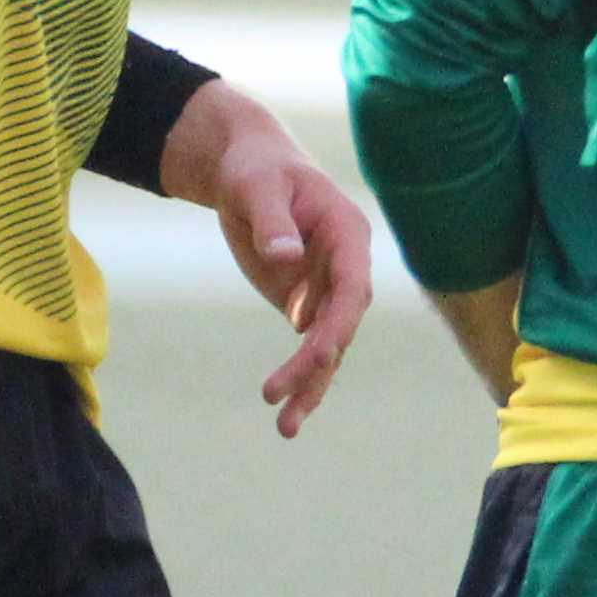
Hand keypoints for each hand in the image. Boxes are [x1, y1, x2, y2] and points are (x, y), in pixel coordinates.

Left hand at [163, 81, 373, 435]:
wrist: (244, 168)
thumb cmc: (255, 168)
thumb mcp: (256, 186)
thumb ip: (273, 222)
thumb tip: (286, 258)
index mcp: (346, 233)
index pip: (352, 286)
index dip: (338, 323)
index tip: (316, 355)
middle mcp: (346, 266)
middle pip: (340, 324)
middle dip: (314, 365)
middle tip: (279, 397)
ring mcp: (326, 288)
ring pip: (327, 345)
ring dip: (310, 385)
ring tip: (285, 428)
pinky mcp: (303, 301)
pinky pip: (307, 346)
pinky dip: (299, 377)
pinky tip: (285, 410)